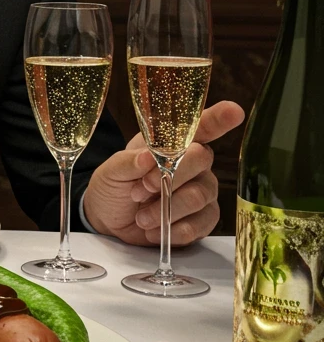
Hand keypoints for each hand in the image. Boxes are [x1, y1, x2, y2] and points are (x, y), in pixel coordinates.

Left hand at [82, 101, 245, 246]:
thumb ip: (128, 162)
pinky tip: (154, 230)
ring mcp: (203, 191)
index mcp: (172, 143)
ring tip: (142, 216)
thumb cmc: (114, 186)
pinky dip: (173, 229)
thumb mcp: (111, 171)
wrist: (109, 219)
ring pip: (198, 196)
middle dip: (168, 177)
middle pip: (201, 160)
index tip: (233, 111)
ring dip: (166, 208)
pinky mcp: (204, 220)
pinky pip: (200, 224)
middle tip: (141, 190)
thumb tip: (146, 158)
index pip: (201, 126)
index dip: (219, 118)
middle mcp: (195, 164)